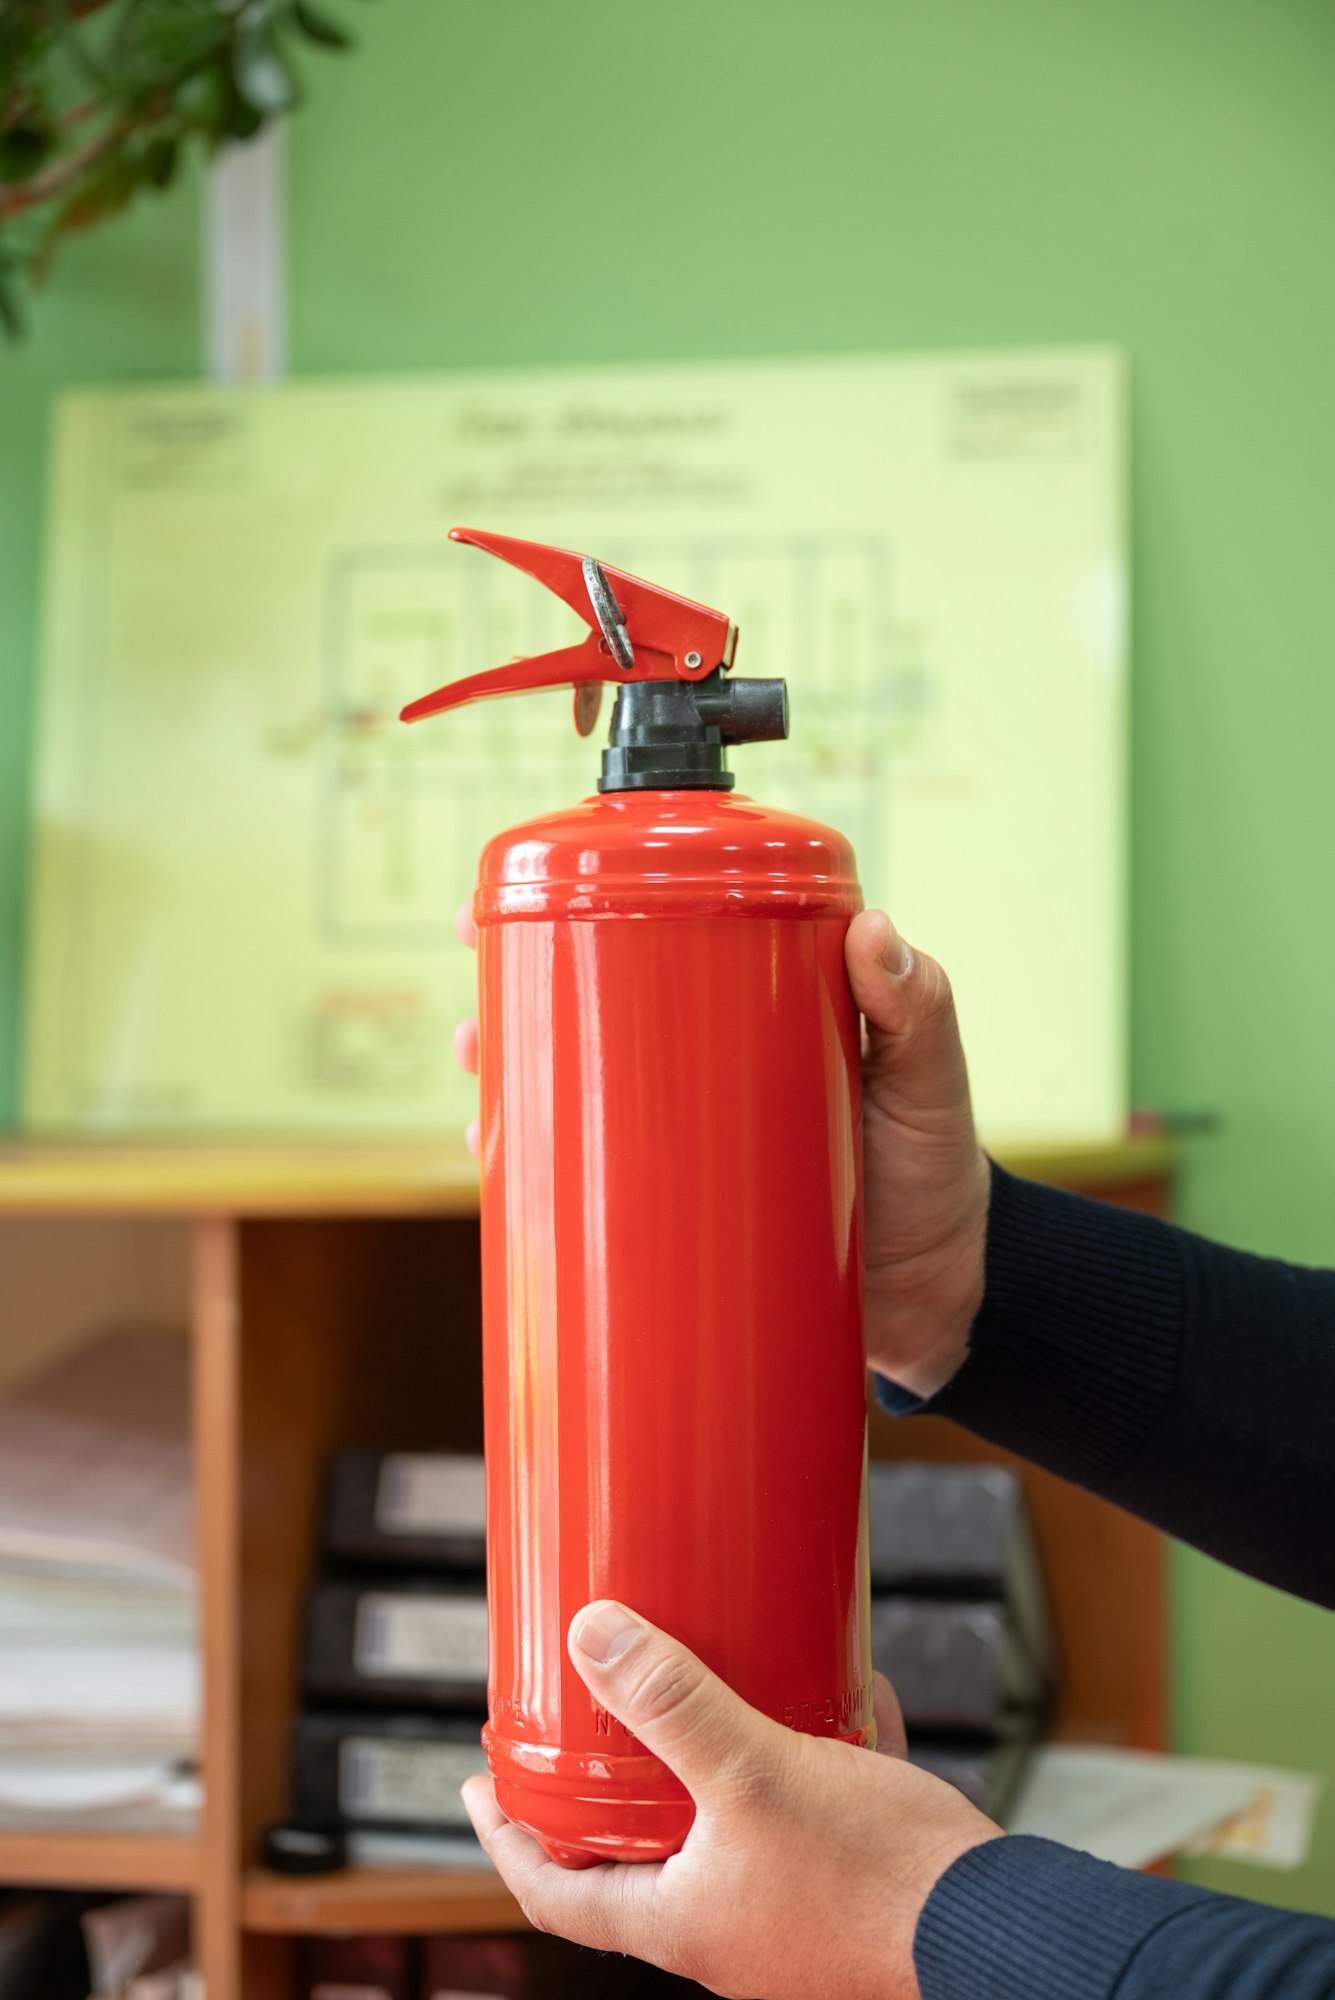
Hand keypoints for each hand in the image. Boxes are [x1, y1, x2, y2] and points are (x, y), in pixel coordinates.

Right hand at [453, 903, 988, 1395]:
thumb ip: (917, 1008)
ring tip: (478, 1077)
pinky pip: (593, 1178)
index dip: (590, 903)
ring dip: (514, 1077)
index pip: (666, 929)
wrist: (942, 1295)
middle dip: (523, 995)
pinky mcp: (677, 1209)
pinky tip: (495, 1162)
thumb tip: (873, 932)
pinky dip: (538, 1167)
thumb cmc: (937, 1168)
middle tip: (480, 1007)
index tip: (532, 889)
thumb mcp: (931, 1081)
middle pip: (597, 1008)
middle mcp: (708, 1060)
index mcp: (760, 1002)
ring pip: (581, 1090)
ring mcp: (686, 1136)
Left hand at [463, 1600, 999, 1999]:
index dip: (507, 1840)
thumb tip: (588, 1636)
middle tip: (595, 1722)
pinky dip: (815, 1757)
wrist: (1003, 1934)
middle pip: (639, 1861)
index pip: (556, 1895)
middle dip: (614, 1790)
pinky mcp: (854, 1891)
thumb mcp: (755, 1773)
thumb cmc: (876, 1882)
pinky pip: (815, 1815)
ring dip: (715, 1766)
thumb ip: (673, 1704)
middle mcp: (730, 1931)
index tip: (479, 1788)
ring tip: (710, 1692)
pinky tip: (843, 1692)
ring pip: (730, 1833)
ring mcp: (794, 1915)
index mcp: (684, 1922)